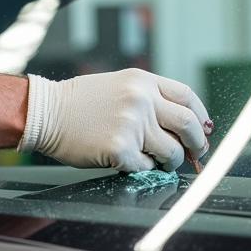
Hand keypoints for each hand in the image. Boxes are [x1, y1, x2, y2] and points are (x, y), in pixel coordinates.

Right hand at [17, 69, 209, 172]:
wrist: (47, 112)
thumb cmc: (80, 102)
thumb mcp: (119, 85)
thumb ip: (150, 98)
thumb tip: (183, 124)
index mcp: (143, 81)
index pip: (187, 97)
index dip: (201, 116)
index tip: (203, 129)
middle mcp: (141, 100)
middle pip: (188, 125)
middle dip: (196, 144)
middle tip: (193, 153)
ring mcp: (132, 124)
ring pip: (171, 152)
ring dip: (169, 161)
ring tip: (155, 159)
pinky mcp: (120, 149)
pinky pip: (146, 167)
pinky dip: (142, 168)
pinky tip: (128, 161)